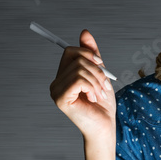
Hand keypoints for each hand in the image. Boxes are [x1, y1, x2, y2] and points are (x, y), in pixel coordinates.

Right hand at [49, 29, 116, 144]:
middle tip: (103, 85)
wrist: (104, 127)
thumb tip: (84, 32)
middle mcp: (56, 82)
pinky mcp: (60, 99)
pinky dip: (92, 87)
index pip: (70, 51)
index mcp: (63, 76)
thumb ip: (92, 55)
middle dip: (96, 69)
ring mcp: (56, 91)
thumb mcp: (100, 74)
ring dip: (97, 80)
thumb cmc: (102, 104)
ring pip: (79, 69)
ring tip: (99, 94)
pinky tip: (93, 98)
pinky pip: (78, 80)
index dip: (87, 53)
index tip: (101, 64)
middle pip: (76, 58)